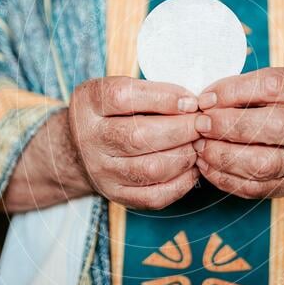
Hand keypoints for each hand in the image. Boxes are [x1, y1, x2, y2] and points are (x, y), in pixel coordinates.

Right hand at [68, 76, 200, 209]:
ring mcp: (102, 171)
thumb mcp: (118, 89)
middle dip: (181, 130)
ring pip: (151, 169)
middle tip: (203, 124)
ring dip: (184, 156)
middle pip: (139, 136)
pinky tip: (191, 167)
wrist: (80, 150)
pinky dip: (181, 182)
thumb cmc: (110, 113)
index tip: (191, 102)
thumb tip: (192, 104)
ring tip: (197, 144)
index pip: (124, 97)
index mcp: (90, 103)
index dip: (164, 98)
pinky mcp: (117, 194)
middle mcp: (91, 139)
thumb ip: (151, 91)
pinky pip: (155, 195)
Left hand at [192, 68, 283, 198]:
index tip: (206, 98)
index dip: (233, 91)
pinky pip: (253, 187)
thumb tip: (205, 100)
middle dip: (228, 125)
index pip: (273, 86)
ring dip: (222, 154)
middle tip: (201, 123)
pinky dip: (223, 176)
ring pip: (263, 164)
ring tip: (199, 145)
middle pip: (275, 127)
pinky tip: (206, 164)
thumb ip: (249, 87)